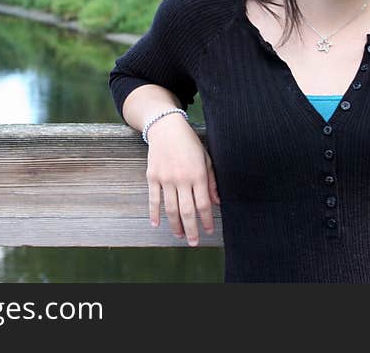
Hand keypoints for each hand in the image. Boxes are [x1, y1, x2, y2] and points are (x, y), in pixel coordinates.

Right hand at [145, 113, 219, 245]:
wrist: (166, 128)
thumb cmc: (190, 143)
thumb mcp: (206, 159)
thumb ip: (211, 181)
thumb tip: (216, 203)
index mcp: (198, 174)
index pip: (203, 204)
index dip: (206, 220)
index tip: (209, 231)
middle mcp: (182, 179)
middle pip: (187, 211)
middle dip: (191, 229)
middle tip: (193, 242)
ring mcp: (165, 179)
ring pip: (170, 209)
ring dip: (175, 225)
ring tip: (179, 235)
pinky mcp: (152, 177)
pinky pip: (153, 199)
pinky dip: (154, 214)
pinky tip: (157, 225)